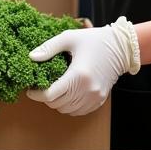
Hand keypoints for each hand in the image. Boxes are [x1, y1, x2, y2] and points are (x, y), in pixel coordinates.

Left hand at [26, 18, 140, 114]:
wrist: (120, 47)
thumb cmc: (93, 40)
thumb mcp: (68, 38)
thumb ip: (48, 48)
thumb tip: (32, 57)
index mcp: (78, 75)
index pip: (51, 95)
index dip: (37, 95)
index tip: (30, 90)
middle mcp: (88, 90)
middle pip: (57, 104)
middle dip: (45, 98)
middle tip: (41, 87)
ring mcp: (95, 97)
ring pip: (67, 110)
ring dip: (57, 103)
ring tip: (53, 89)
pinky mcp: (100, 100)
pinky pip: (79, 111)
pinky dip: (69, 106)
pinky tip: (66, 94)